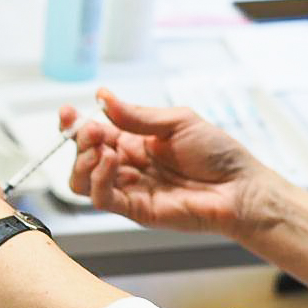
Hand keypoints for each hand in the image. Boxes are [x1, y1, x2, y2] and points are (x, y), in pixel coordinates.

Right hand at [61, 89, 283, 238]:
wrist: (239, 188)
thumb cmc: (217, 154)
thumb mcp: (177, 121)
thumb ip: (137, 115)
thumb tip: (103, 97)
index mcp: (136, 142)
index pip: (95, 134)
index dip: (76, 124)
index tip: (68, 112)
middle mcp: (128, 166)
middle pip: (83, 157)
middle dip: (79, 141)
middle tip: (91, 129)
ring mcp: (130, 189)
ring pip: (84, 181)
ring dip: (83, 161)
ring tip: (101, 148)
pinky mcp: (135, 210)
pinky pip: (102, 198)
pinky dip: (99, 179)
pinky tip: (112, 161)